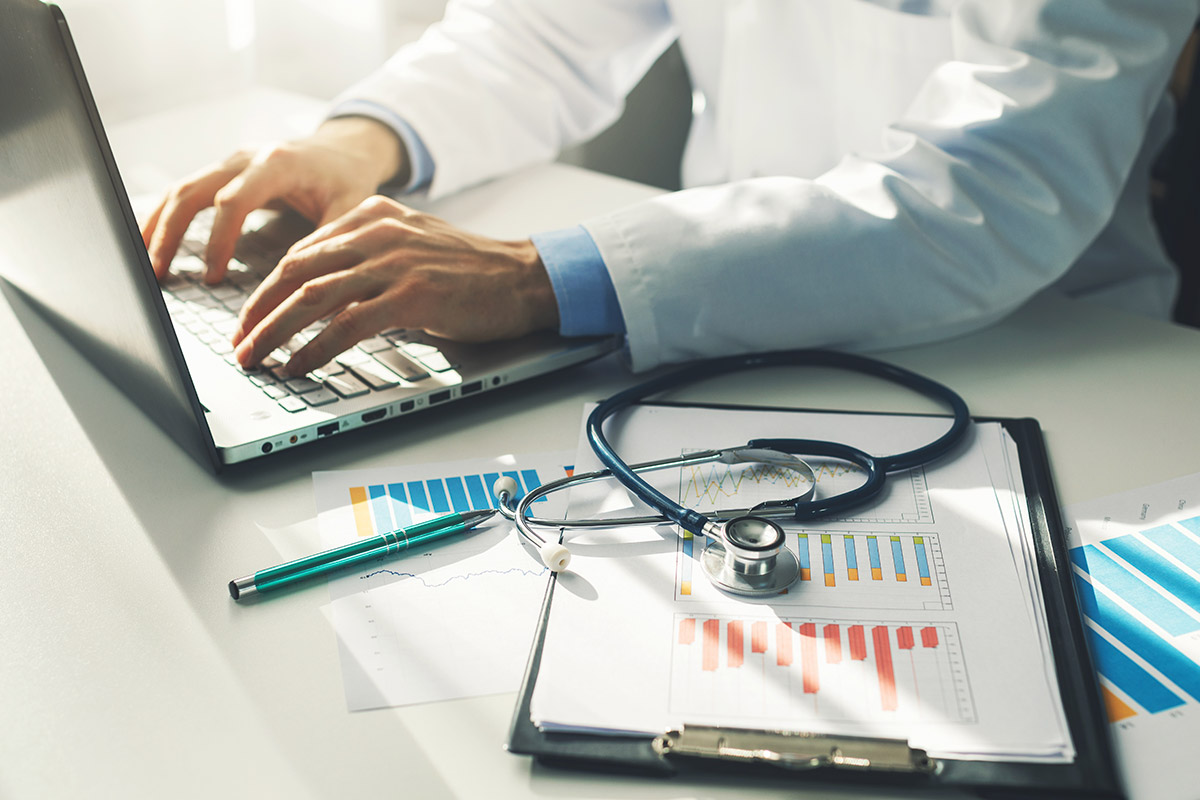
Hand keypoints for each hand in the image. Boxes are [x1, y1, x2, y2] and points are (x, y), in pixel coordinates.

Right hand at [140, 116, 407, 282]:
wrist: (344, 150)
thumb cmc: (347, 180)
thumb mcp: (350, 209)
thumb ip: (329, 240)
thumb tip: (303, 284)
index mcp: (277, 164)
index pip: (234, 201)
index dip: (219, 240)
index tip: (213, 277)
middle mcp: (246, 158)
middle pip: (193, 191)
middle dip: (170, 233)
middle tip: (157, 274)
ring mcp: (230, 163)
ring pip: (180, 189)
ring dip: (157, 226)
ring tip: (143, 264)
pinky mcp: (222, 173)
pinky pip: (184, 192)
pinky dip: (164, 216)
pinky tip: (149, 243)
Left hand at [231, 195, 560, 375]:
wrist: (525, 278)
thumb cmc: (473, 271)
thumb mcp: (414, 246)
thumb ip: (370, 257)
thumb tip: (325, 294)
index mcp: (373, 215)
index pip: (303, 251)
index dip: (269, 288)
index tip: (250, 317)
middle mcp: (378, 233)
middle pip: (296, 270)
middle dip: (259, 310)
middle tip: (239, 342)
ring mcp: (394, 263)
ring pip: (313, 297)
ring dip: (276, 332)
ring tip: (256, 358)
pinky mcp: (411, 296)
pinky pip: (347, 324)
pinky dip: (316, 348)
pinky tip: (300, 365)